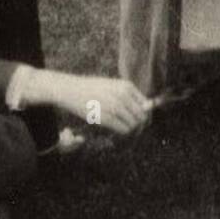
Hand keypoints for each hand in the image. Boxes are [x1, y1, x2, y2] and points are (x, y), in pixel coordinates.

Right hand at [27, 72, 152, 135]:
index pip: (146, 105)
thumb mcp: (113, 86)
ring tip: (123, 128)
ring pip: (134, 125)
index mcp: (126, 86)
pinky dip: (123, 132)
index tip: (139, 120)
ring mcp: (114, 106)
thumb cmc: (92, 88)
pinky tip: (116, 129)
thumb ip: (129, 96)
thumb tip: (148, 107)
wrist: (71, 89)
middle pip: (141, 116)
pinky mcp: (105, 117)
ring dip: (131, 130)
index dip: (145, 114)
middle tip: (133, 128)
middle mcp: (122, 95)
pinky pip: (123, 130)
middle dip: (140, 124)